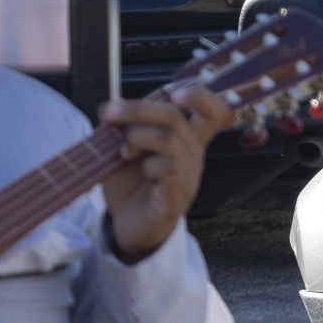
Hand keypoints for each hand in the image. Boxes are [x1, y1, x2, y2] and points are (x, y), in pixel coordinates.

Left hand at [100, 83, 233, 262]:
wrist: (129, 228)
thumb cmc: (132, 186)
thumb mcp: (125, 151)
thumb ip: (121, 129)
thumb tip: (108, 108)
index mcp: (186, 139)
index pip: (213, 110)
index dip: (200, 95)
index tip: (173, 93)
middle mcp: (193, 154)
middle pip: (177, 117)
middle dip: (139, 109)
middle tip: (111, 114)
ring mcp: (187, 175)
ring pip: (170, 139)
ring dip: (137, 137)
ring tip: (123, 151)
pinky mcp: (174, 196)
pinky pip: (168, 169)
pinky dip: (146, 163)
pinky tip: (135, 169)